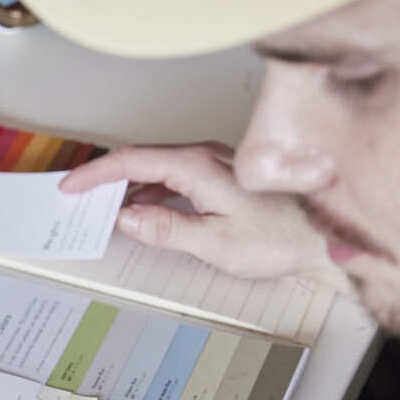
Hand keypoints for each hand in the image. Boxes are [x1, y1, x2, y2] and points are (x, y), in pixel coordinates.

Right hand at [60, 143, 346, 289]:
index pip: (131, 161)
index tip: (71, 187)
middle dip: (105, 176)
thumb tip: (128, 216)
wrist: (328, 233)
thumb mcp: (215, 243)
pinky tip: (146, 206)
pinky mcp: (224, 174)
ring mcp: (216, 162)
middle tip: (79, 198)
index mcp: (197, 167)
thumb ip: (167, 228)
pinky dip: (150, 186)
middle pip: (141, 157)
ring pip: (157, 164)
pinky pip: (175, 172)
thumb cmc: (282, 237)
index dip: (96, 174)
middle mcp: (205, 156)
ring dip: (127, 183)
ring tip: (105, 206)